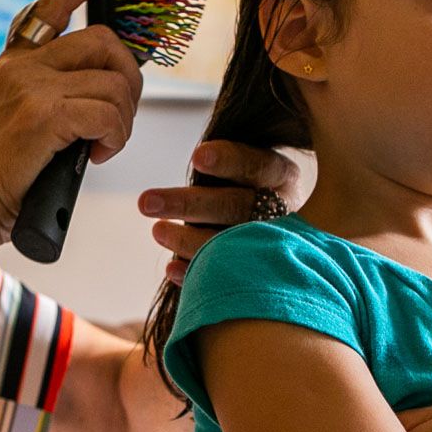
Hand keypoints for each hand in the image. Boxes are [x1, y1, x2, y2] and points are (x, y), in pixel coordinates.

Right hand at [0, 0, 143, 241]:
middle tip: (119, 118)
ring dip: (123, 119)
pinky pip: (108, 113)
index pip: (52, 5)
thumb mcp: (19, 121)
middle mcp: (21, 65)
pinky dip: (115, 138)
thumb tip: (106, 89)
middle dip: (128, 79)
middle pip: (104, 42)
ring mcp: (30, 86)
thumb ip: (50, 94)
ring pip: (113, 82)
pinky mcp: (43, 114)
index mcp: (15, 63)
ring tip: (101, 146)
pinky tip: (97, 156)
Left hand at [137, 141, 306, 285]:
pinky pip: (227, 278)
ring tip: (158, 231)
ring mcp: (276, 245)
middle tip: (146, 202)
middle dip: (188, 204)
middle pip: (235, 206)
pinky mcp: (263, 274)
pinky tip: (172, 268)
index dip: (228, 160)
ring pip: (231, 244)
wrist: (280, 237)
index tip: (197, 157)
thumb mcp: (249, 172)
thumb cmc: (250, 192)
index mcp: (282, 176)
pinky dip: (196, 272)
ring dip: (188, 240)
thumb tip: (194, 154)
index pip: (256, 165)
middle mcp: (285, 210)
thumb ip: (228, 164)